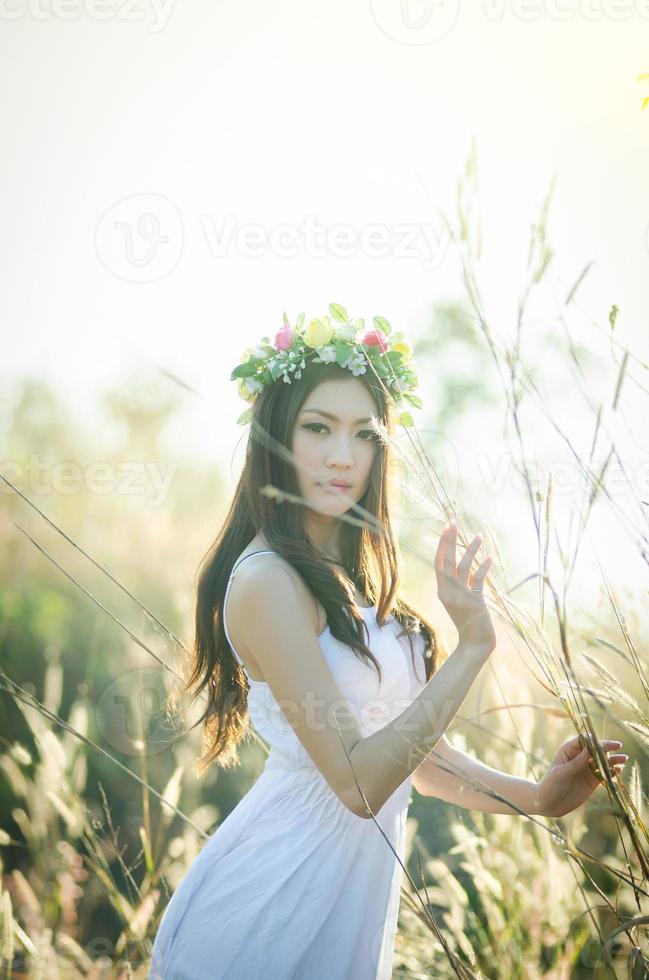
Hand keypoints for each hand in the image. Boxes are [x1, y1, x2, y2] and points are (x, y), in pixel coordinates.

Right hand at [434, 522, 495, 654]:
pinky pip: (477, 581)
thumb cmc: (469, 622)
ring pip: (462, 567)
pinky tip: (488, 558)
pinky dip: (483, 569)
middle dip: (449, 541)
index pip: (438, 563)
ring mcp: (459, 597)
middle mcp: (447, 592)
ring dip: (470, 550)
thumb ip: (463, 583)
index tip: (447, 528)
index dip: (441, 545)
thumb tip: (472, 564)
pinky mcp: (473, 602)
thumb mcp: (461, 600)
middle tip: (452, 523)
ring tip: (478, 536)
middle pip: (446, 561)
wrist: (475, 643)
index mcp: (442, 591)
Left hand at [534, 732, 627, 817]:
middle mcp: (579, 757)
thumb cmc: (550, 785)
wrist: (548, 804)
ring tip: (624, 758)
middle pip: (595, 749)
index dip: (593, 740)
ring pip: (602, 761)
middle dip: (606, 747)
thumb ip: (575, 763)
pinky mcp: (592, 780)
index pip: (583, 741)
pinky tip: (618, 770)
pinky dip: (612, 772)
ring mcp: (586, 769)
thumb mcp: (560, 773)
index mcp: (569, 750)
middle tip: (618, 746)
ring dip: (613, 759)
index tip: (601, 742)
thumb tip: (589, 750)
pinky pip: (604, 774)